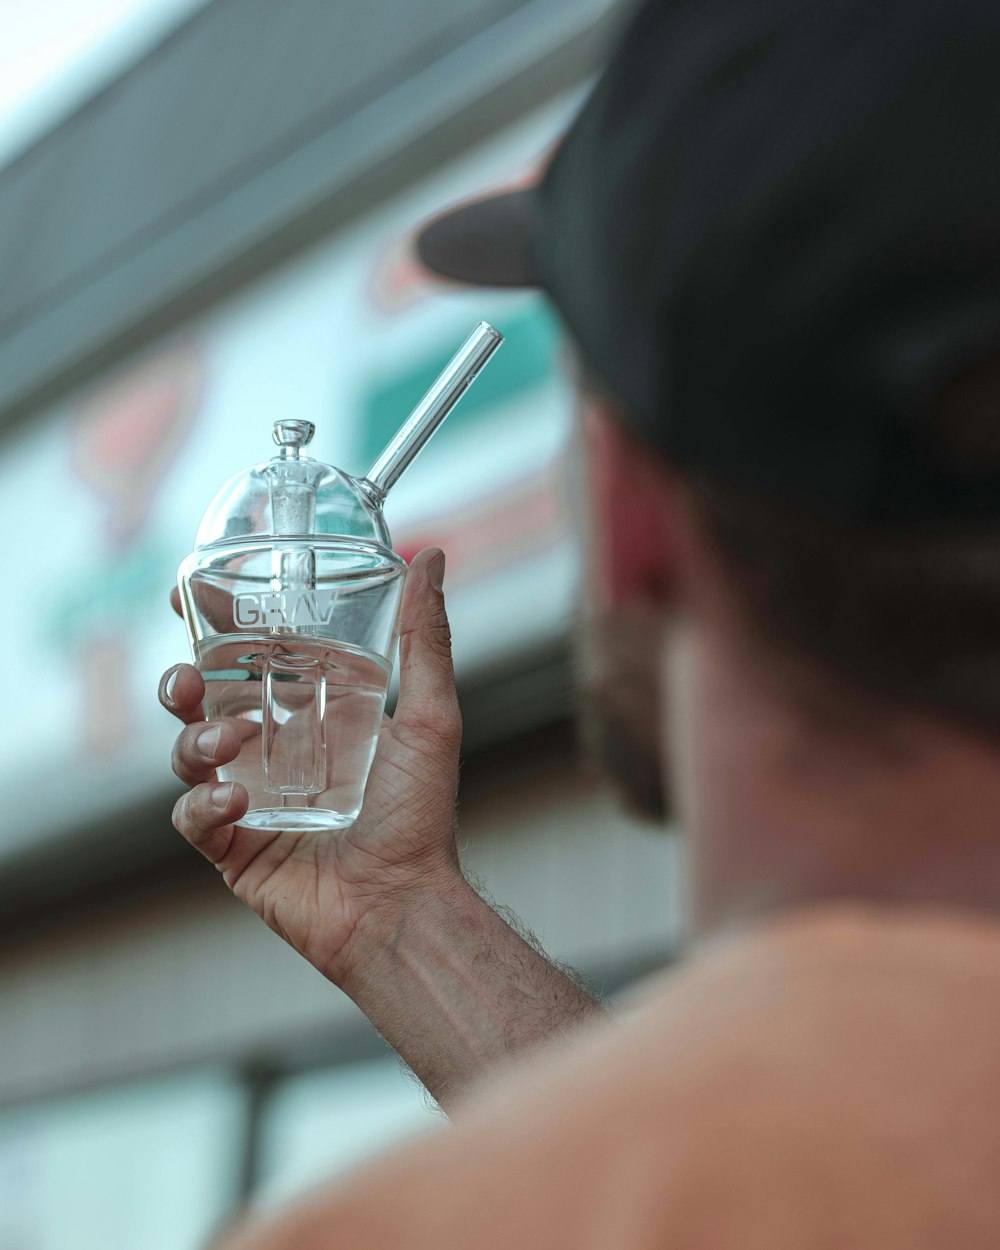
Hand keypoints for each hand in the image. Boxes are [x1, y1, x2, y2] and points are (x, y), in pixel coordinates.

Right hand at [160, 548, 462, 985]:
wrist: (403, 904)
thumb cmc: (421, 816)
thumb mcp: (431, 717)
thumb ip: (426, 639)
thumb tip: (432, 557)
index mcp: (310, 714)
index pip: (248, 659)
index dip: (210, 628)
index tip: (182, 593)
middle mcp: (274, 750)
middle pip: (200, 701)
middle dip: (179, 682)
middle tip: (187, 680)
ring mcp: (249, 797)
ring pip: (186, 752)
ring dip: (195, 739)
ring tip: (233, 741)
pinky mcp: (232, 845)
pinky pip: (191, 815)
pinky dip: (202, 801)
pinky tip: (236, 800)